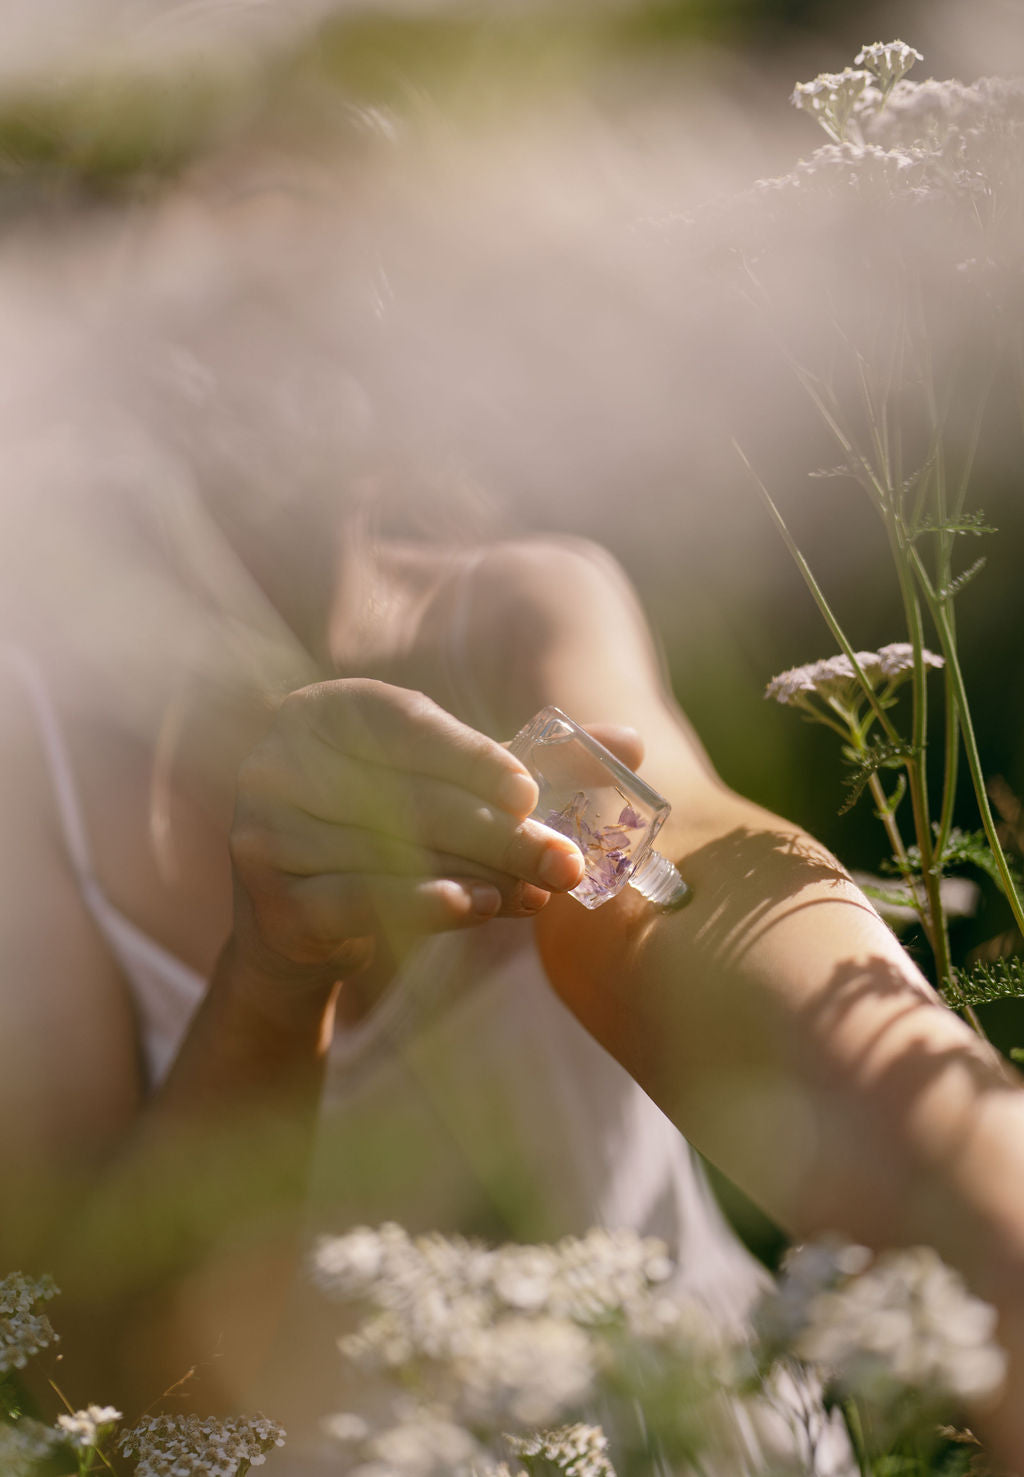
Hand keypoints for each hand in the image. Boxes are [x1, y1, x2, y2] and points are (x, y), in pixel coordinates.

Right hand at [228, 680, 589, 981]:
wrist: (306, 921)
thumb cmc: (389, 827)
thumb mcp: (456, 785)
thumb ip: (534, 759)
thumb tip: (633, 741)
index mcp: (322, 710)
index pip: (403, 724)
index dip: (469, 757)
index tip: (530, 793)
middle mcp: (277, 760)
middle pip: (406, 797)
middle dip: (498, 833)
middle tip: (566, 862)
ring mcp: (262, 831)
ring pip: (389, 852)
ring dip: (474, 875)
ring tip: (538, 892)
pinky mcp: (269, 901)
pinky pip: (358, 900)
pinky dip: (424, 905)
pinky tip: (477, 910)